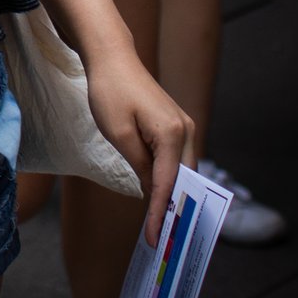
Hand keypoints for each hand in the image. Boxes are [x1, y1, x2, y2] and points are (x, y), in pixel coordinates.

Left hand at [82, 42, 192, 245]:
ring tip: (161, 225)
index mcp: (173, 134)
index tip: (154, 238)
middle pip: (184, 181)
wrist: (112, 58)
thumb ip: (140, 166)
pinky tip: (159, 195)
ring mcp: (184, 127)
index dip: (161, 214)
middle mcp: (186, 131)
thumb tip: (153, 191)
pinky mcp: (176, 126)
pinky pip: (176, 160)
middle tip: (161, 240)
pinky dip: (169, 179)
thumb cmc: (110, 92)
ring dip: (173, 196)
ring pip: (183, 171)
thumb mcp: (119, 134)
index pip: (168, 184)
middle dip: (173, 210)